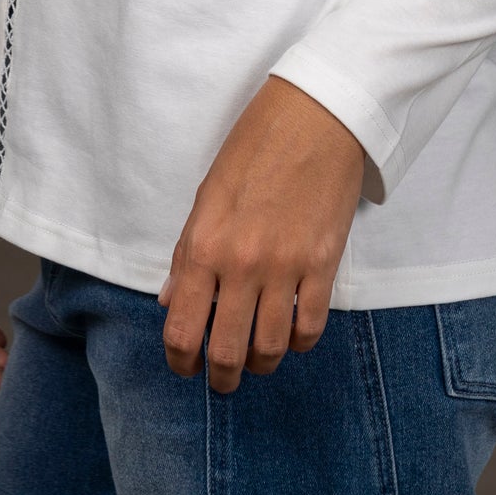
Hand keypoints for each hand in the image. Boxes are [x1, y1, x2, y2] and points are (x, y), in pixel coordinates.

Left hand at [158, 75, 365, 393]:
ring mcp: (286, 267)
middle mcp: (242, 263)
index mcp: (204, 244)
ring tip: (257, 359)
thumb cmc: (256, 145)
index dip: (180, 360)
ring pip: (270, 349)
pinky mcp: (325, 264)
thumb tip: (170, 300)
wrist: (317, 115)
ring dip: (260, 363)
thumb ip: (188, 253)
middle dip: (222, 377)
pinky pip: (310, 328)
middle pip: (227, 352)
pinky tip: (292, 334)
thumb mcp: (208, 194)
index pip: (182, 329)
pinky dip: (300, 343)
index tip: (185, 364)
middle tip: (223, 379)